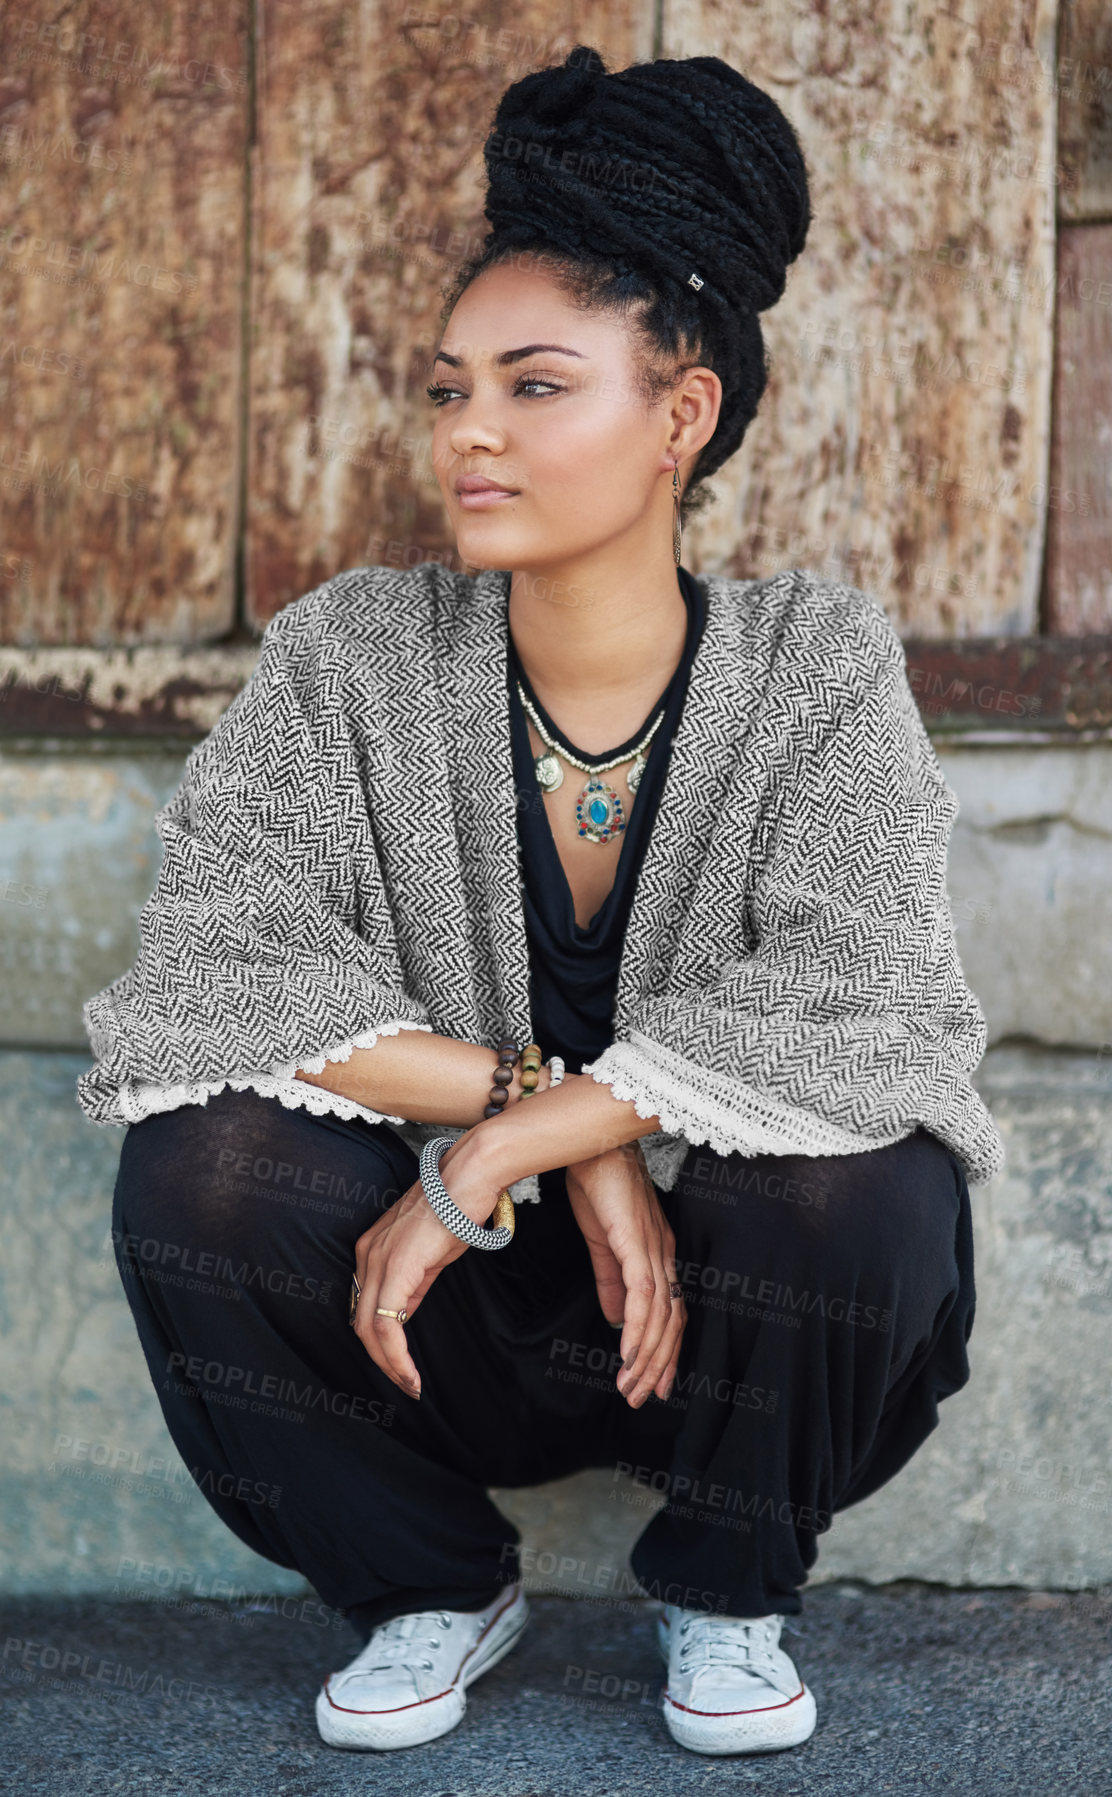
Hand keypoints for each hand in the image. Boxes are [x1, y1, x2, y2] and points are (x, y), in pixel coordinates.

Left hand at [349, 1133, 503, 1399]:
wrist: (471, 1176)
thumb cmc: (457, 1206)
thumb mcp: (430, 1254)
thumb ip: (414, 1284)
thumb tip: (405, 1314)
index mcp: (372, 1251)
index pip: (364, 1308)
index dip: (379, 1344)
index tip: (401, 1367)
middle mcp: (367, 1255)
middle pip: (360, 1324)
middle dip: (381, 1362)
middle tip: (406, 1384)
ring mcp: (379, 1260)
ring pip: (369, 1330)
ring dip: (389, 1365)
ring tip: (411, 1385)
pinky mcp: (397, 1268)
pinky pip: (388, 1324)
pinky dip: (397, 1356)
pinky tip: (412, 1373)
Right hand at [565, 1141, 685, 1408]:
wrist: (591, 1145)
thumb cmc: (598, 1184)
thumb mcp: (603, 1241)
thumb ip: (610, 1280)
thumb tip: (614, 1318)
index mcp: (659, 1254)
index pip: (671, 1312)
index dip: (666, 1350)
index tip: (655, 1383)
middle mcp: (664, 1255)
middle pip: (672, 1322)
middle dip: (659, 1365)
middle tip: (644, 1399)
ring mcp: (653, 1249)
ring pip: (660, 1316)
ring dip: (646, 1358)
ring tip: (630, 1387)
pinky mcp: (636, 1243)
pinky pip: (642, 1296)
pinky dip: (638, 1331)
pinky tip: (627, 1356)